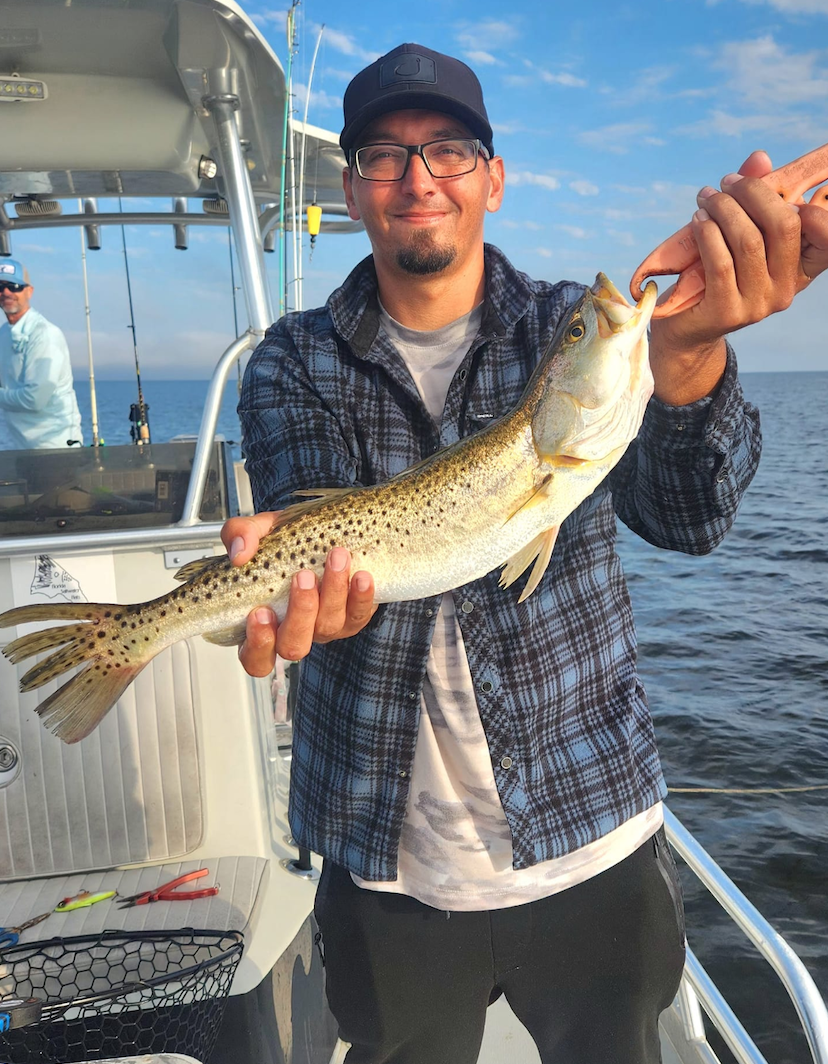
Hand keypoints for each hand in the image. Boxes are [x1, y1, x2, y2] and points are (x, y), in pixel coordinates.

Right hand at [220, 513, 375, 675]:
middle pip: (294, 645)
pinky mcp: (352, 618)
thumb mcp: (258, 531)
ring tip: (337, 558)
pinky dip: (362, 598)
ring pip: (329, 627)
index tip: (260, 611)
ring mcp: (323, 629)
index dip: (258, 643)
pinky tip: (362, 576)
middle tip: (303, 576)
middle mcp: (293, 633)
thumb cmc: (282, 542)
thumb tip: (240, 552)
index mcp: (261, 624)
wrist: (320, 533)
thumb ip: (239, 534)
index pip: (255, 657)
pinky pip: (359, 617)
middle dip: (301, 611)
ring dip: (333, 593)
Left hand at [648, 149, 819, 404]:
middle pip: (784, 226)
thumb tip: (760, 158)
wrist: (686, 328)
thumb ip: (753, 198)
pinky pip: (720, 262)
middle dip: (753, 194)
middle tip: (727, 182)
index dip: (818, 211)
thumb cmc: (714, 272)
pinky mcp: (728, 312)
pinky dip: (707, 233)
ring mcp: (758, 305)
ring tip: (706, 198)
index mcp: (800, 270)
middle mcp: (785, 290)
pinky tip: (697, 220)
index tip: (783, 188)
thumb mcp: (739, 233)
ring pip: (748, 241)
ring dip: (723, 209)